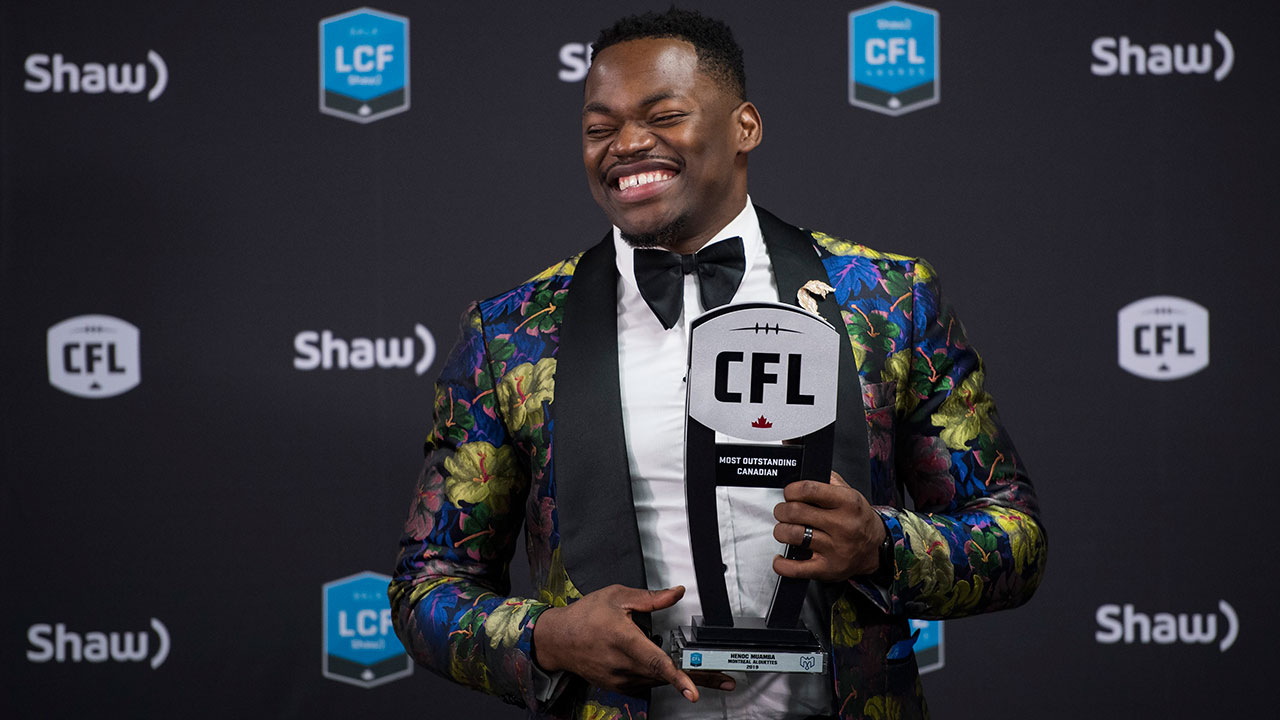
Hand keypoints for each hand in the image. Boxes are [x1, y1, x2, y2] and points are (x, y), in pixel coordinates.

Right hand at [532, 584, 735, 700]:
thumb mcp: (617, 596)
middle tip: (726, 679)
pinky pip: (646, 682)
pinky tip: (672, 671)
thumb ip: (650, 598)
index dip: (677, 677)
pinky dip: (661, 676)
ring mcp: (620, 678)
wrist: (557, 640)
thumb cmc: (585, 615)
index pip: (655, 661)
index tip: (693, 691)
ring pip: (658, 679)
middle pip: (665, 674)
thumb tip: (677, 592)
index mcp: (623, 639)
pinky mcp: (619, 685)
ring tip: (711, 676)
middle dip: (698, 678)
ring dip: (681, 677)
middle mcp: (622, 664)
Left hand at [772, 471, 885, 582]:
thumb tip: (805, 472)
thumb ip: (829, 480)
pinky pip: (795, 568)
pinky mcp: (827, 569)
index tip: (789, 493)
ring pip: (792, 535)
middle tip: (784, 512)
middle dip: (782, 510)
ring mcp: (835, 548)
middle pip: (795, 512)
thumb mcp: (850, 493)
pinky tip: (781, 557)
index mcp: (847, 502)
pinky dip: (781, 564)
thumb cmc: (858, 519)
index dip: (791, 490)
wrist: (875, 549)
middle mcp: (842, 525)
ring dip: (780, 531)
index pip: (808, 489)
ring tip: (785, 529)